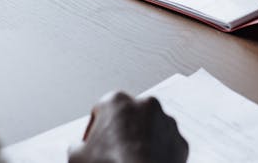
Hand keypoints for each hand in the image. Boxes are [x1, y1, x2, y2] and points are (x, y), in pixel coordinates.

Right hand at [70, 92, 187, 162]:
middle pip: (128, 117)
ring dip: (142, 142)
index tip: (92, 146)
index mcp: (116, 101)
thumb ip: (77, 146)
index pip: (100, 111)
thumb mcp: (76, 157)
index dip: (94, 132)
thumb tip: (79, 148)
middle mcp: (145, 104)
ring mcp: (166, 122)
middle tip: (112, 155)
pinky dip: (159, 155)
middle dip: (121, 133)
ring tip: (131, 162)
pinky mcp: (181, 141)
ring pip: (150, 129)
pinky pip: (166, 146)